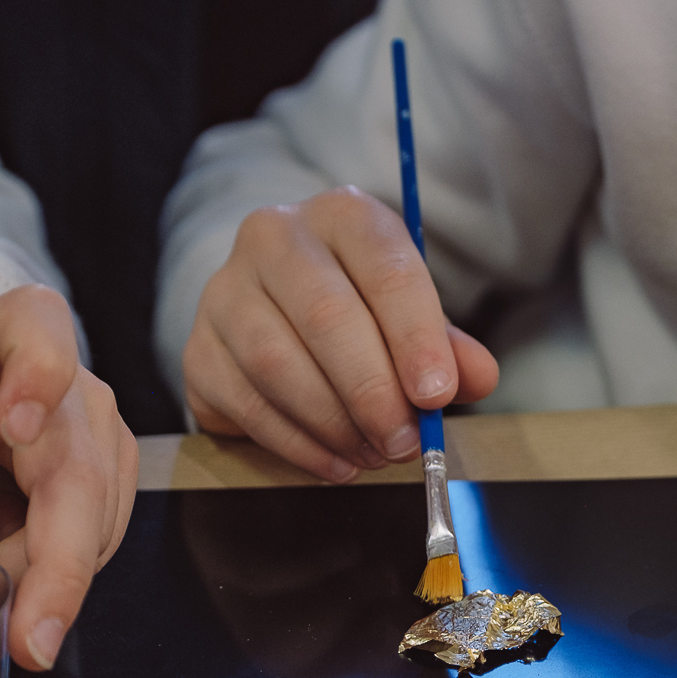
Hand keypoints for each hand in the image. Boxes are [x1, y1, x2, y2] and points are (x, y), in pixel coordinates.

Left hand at [0, 288, 137, 671]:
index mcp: (9, 332)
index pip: (38, 331)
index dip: (37, 377)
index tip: (14, 428)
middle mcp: (74, 382)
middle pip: (78, 476)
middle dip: (56, 567)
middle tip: (27, 643)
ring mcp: (104, 435)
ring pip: (91, 531)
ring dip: (32, 585)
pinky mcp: (113, 480)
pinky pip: (89, 548)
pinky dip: (39, 582)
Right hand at [182, 186, 498, 481]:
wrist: (276, 308)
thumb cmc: (359, 309)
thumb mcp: (409, 314)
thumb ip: (446, 346)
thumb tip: (476, 377)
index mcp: (342, 216)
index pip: (384, 267)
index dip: (415, 335)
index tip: (437, 395)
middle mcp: (275, 238)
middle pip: (325, 315)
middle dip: (373, 390)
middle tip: (406, 441)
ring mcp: (226, 292)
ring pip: (277, 362)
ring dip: (335, 422)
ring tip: (375, 454)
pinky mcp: (200, 350)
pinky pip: (246, 404)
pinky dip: (297, 443)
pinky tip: (336, 462)